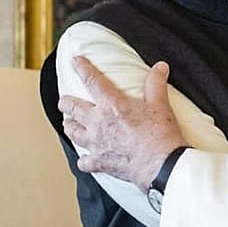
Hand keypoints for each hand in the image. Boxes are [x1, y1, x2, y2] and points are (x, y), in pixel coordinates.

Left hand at [59, 56, 188, 190]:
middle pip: (71, 108)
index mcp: (112, 106)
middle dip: (66, 102)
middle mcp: (98, 123)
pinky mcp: (100, 162)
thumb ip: (156, 83)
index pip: (92, 81)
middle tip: (65, 100)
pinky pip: (83, 161)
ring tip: (70, 123)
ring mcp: (96, 144)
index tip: (75, 61)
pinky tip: (85, 157)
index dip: (82, 68)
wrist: (162, 165)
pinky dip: (83, 158)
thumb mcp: (160, 104)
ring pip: (72, 132)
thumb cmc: (161, 135)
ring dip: (70, 125)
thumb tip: (159, 67)